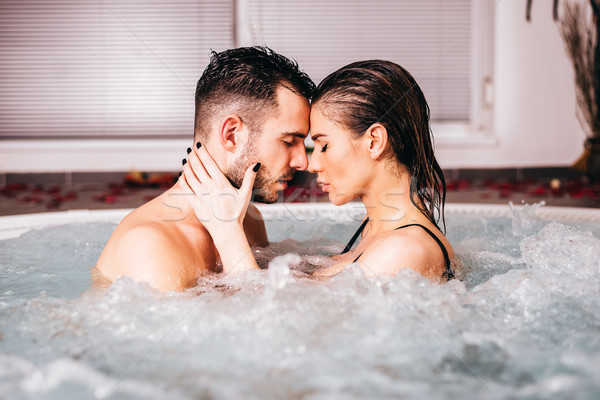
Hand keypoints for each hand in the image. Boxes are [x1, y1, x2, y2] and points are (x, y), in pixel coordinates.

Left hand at [179, 143, 260, 272]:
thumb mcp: (245, 195)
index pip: (209, 163)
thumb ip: (249, 178)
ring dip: (186, 166)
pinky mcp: (194, 204)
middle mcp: (209, 188)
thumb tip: (256, 164)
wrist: (227, 231)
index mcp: (221, 184)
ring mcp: (200, 196)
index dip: (203, 152)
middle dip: (193, 156)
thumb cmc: (237, 213)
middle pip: (197, 167)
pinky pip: (185, 189)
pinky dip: (182, 180)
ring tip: (186, 160)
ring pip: (189, 176)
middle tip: (191, 150)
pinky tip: (182, 175)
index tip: (199, 145)